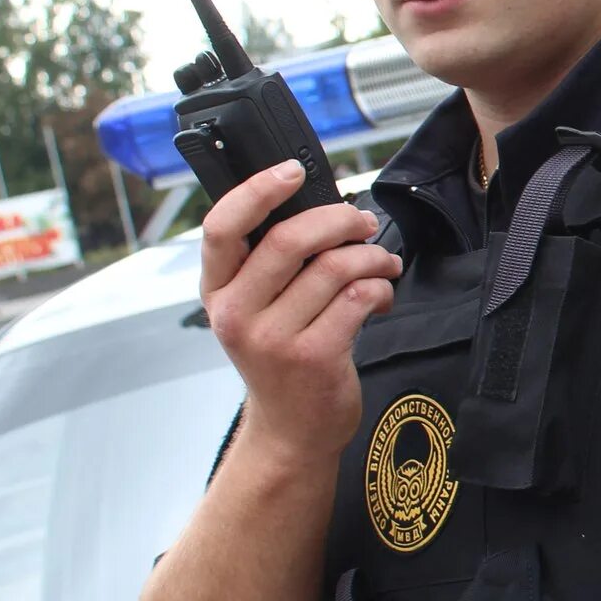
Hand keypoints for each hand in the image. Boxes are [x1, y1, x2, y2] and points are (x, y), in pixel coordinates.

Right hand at [199, 161, 400, 461]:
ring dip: (372, 256)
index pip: (222, 227)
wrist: (291, 429)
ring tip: (383, 263)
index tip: (293, 171)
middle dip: (341, 220)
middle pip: (290, 239)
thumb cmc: (281, 356)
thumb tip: (319, 203)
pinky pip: (359, 297)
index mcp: (217, 291)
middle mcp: (236, 313)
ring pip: (335, 267)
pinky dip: (381, 288)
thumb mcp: (257, 308)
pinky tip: (380, 297)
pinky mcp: (314, 356)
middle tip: (364, 223)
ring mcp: (273, 338)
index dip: (258, 190)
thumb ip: (271, 261)